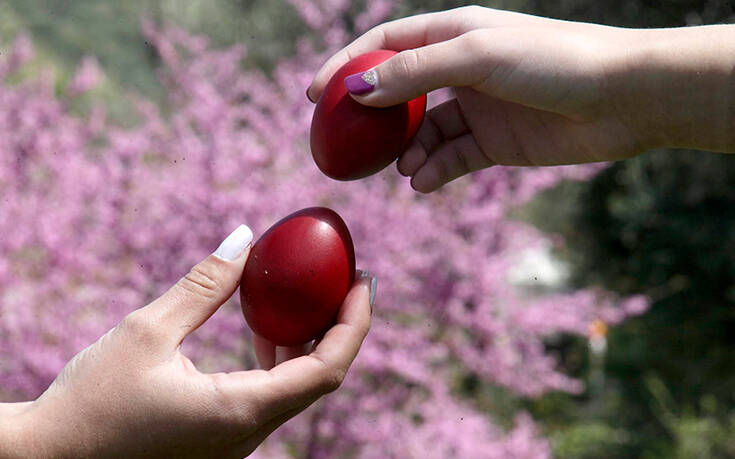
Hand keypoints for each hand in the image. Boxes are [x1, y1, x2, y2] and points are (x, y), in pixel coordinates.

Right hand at [0, 225, 372, 457]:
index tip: (363, 280)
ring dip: (305, 343)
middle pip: (319, 379)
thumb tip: (245, 238)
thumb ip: (204, 285)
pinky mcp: (220, 441)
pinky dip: (276, 362)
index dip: (354, 323)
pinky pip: (268, 399)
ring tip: (299, 298)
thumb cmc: (91, 401)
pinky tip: (261, 331)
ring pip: (294, 390)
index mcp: (240, 413)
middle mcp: (247, 435)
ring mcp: (235, 443)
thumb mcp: (147, 332)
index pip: (327, 369)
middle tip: (341, 279)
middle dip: (337, 327)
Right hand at [308, 6, 734, 191]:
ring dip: (406, 152)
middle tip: (347, 148)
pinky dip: (433, 170)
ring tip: (404, 169)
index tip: (316, 97)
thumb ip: (415, 73)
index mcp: (454, 34)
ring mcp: (476, 107)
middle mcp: (461, 69)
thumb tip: (357, 89)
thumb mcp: (477, 57)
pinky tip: (424, 182)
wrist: (622, 99)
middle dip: (372, 121)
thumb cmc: (555, 62)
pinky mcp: (494, 143)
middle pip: (399, 94)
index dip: (348, 68)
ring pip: (423, 132)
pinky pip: (450, 157)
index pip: (385, 46)